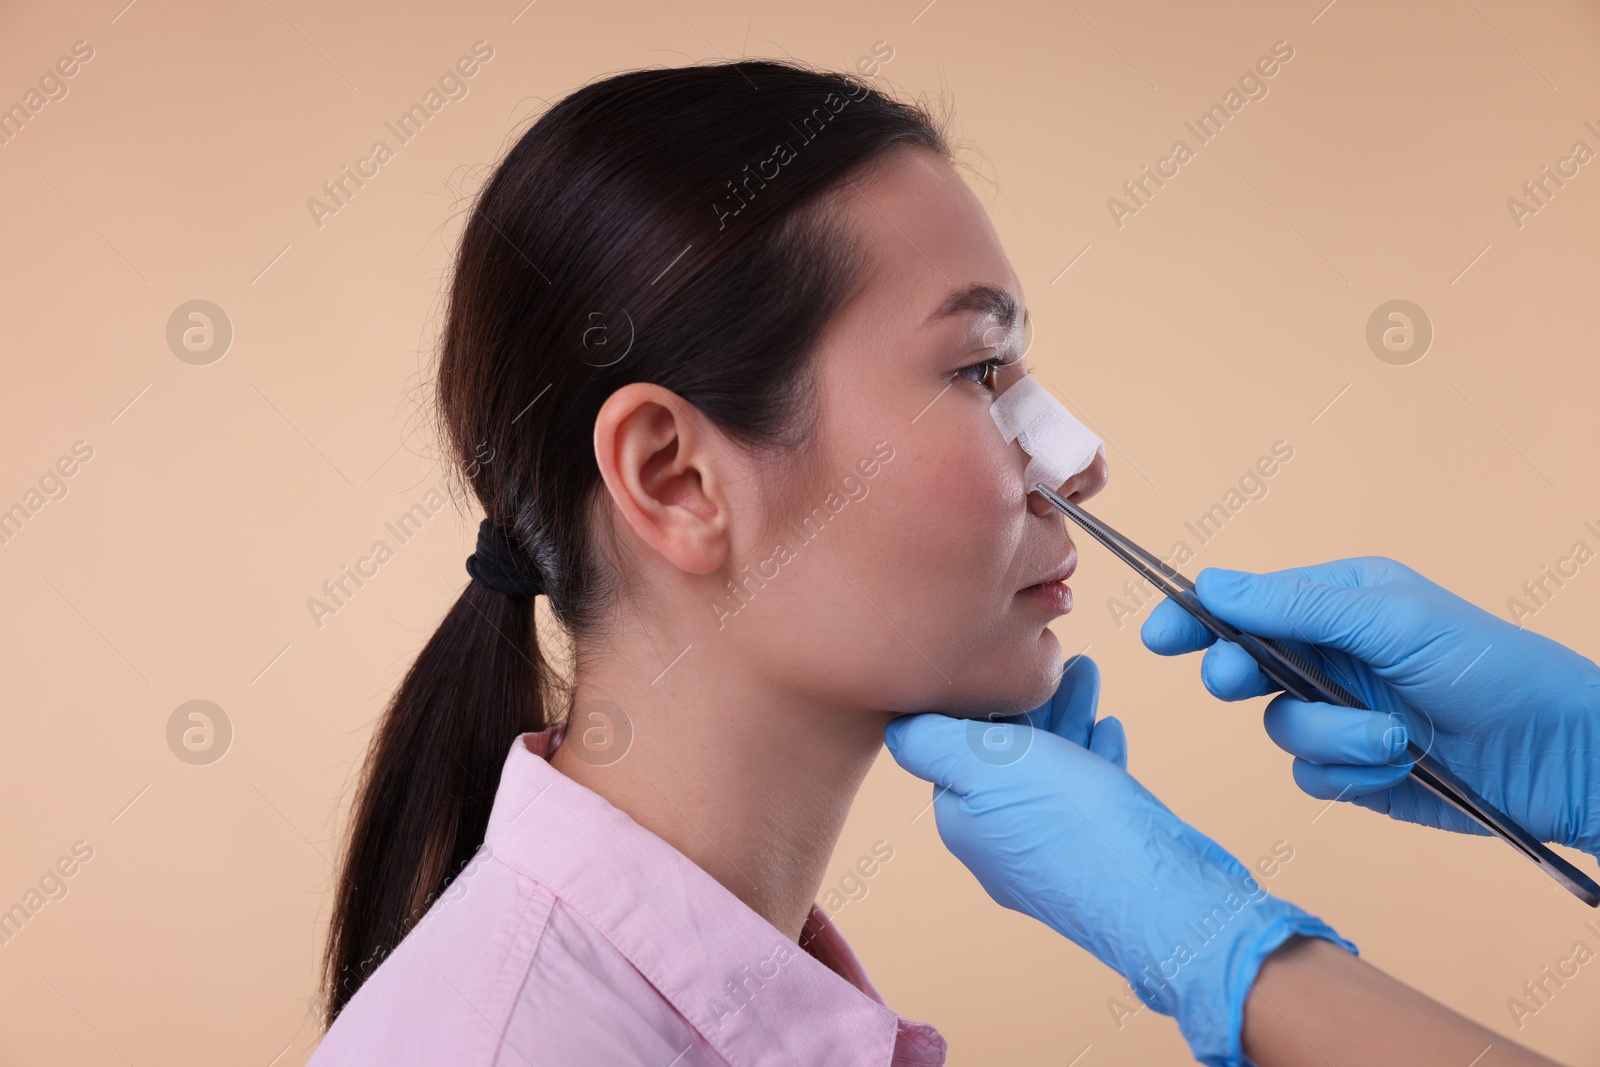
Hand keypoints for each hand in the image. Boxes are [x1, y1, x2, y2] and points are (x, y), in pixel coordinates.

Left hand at [884, 656, 1353, 1066]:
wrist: (1165, 898)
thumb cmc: (1076, 825)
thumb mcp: (989, 765)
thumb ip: (935, 743)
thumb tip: (898, 726)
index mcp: (963, 820)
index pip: (956, 745)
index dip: (984, 698)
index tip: (1007, 659)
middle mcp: (998, 844)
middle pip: (1006, 754)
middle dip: (1032, 702)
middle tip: (1063, 658)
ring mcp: (1048, 854)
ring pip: (1050, 769)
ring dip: (1066, 717)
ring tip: (1089, 673)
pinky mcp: (1096, 857)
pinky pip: (1087, 796)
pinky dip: (1092, 755)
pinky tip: (1107, 728)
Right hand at [1141, 556, 1599, 854]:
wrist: (1560, 758)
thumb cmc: (1492, 668)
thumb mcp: (1392, 620)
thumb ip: (1296, 604)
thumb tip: (1213, 584)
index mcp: (1336, 604)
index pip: (1244, 603)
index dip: (1196, 618)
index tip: (1164, 635)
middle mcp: (1328, 658)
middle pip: (1240, 666)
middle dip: (1241, 676)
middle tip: (1245, 680)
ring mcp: (1338, 716)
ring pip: (1277, 730)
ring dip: (1331, 736)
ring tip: (1392, 738)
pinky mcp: (1353, 772)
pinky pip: (1310, 777)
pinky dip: (1350, 774)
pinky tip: (1399, 767)